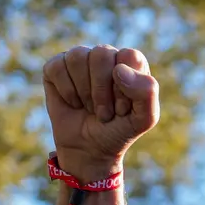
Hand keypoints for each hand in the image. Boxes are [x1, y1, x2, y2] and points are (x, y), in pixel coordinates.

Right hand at [42, 44, 159, 178]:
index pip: (128, 56)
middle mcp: (105, 56)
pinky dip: (66, 91)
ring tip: (89, 107)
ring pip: (77, 57)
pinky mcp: (57, 68)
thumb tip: (119, 69)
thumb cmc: (118, 130)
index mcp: (130, 62)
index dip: (124, 86)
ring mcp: (80, 59)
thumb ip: (147, 92)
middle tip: (104, 112)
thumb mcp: (143, 119)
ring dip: (83, 92)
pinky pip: (57, 67)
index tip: (122, 109)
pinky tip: (73, 103)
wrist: (90, 151)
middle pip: (101, 54)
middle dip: (101, 91)